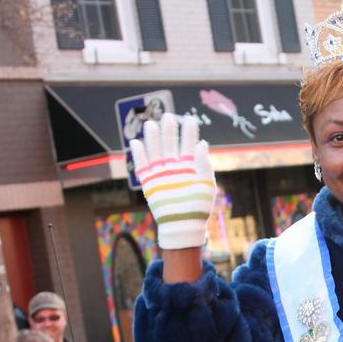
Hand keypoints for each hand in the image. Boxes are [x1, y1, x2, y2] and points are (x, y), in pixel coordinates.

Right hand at [130, 114, 216, 249]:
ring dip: (153, 138)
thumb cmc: (198, 207)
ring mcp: (162, 175)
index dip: (189, 132)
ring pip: (155, 152)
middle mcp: (175, 168)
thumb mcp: (207, 185)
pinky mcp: (150, 183)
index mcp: (190, 168)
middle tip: (169, 115)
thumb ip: (204, 165)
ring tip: (152, 124)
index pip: (189, 145)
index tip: (189, 118)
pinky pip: (142, 166)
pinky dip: (138, 155)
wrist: (184, 226)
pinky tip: (136, 142)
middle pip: (170, 145)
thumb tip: (202, 144)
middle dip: (169, 130)